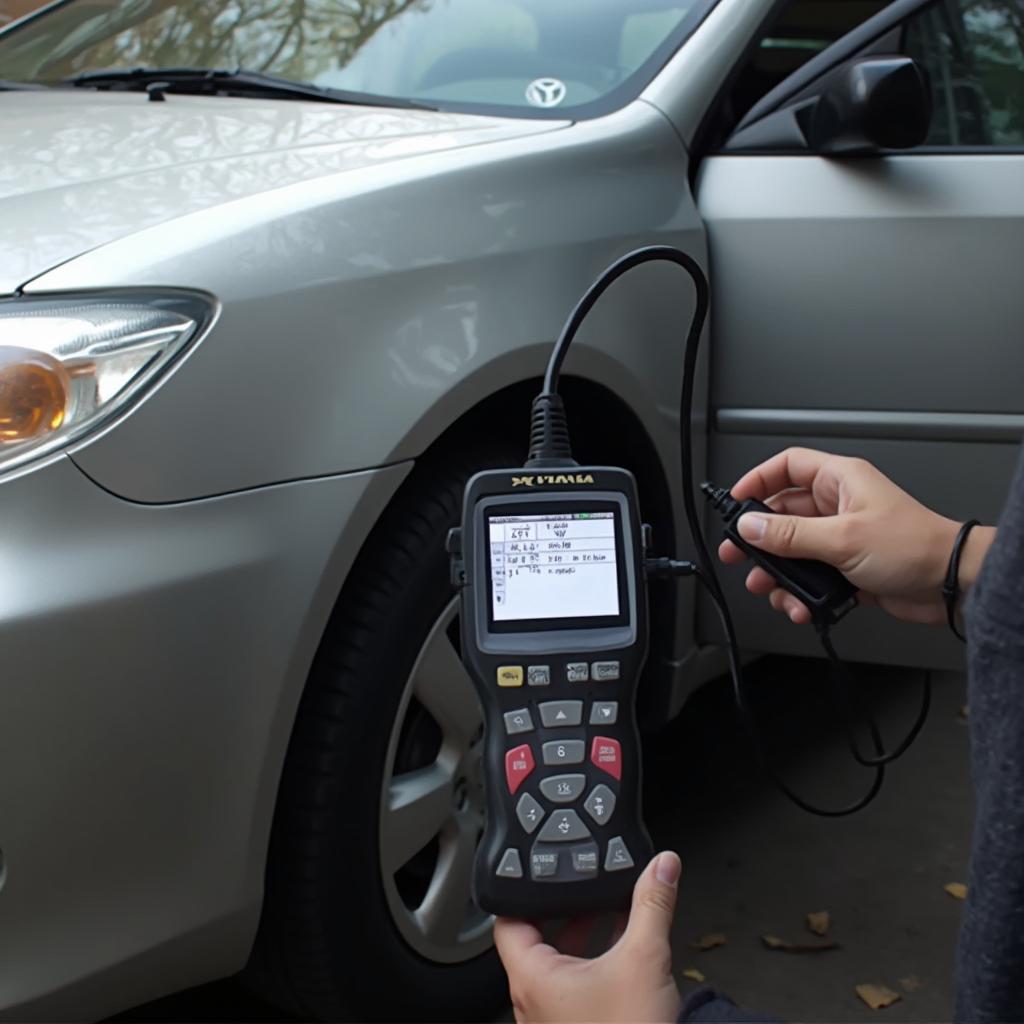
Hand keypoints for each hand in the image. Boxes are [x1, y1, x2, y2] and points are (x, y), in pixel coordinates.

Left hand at [494, 851, 682, 1022]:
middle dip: (564, 911)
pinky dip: (591, 965)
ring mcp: (552, 1022)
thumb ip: (652, 906)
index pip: (507, 920)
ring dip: (580, 938)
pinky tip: (621, 955)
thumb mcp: (644, 960)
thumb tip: (661, 867)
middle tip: (586, 888)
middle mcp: (532, 1003)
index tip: (544, 873)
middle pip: (534, 940)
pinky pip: (573, 990)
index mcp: (532, 979)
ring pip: (556, 967)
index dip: (524, 892)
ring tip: (609, 915)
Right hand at [718, 447, 993, 625]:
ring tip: (770, 588)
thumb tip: (750, 527)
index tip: (736, 501)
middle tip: (738, 553)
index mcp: (840, 481)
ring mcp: (842, 536)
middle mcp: (839, 505)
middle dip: (759, 538)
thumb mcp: (842, 538)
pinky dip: (800, 592)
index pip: (788, 466)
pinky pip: (810, 576)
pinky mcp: (847, 567)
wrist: (950, 584)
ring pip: (793, 550)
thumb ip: (790, 534)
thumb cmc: (915, 547)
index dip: (758, 479)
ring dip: (779, 572)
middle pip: (783, 513)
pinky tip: (801, 605)